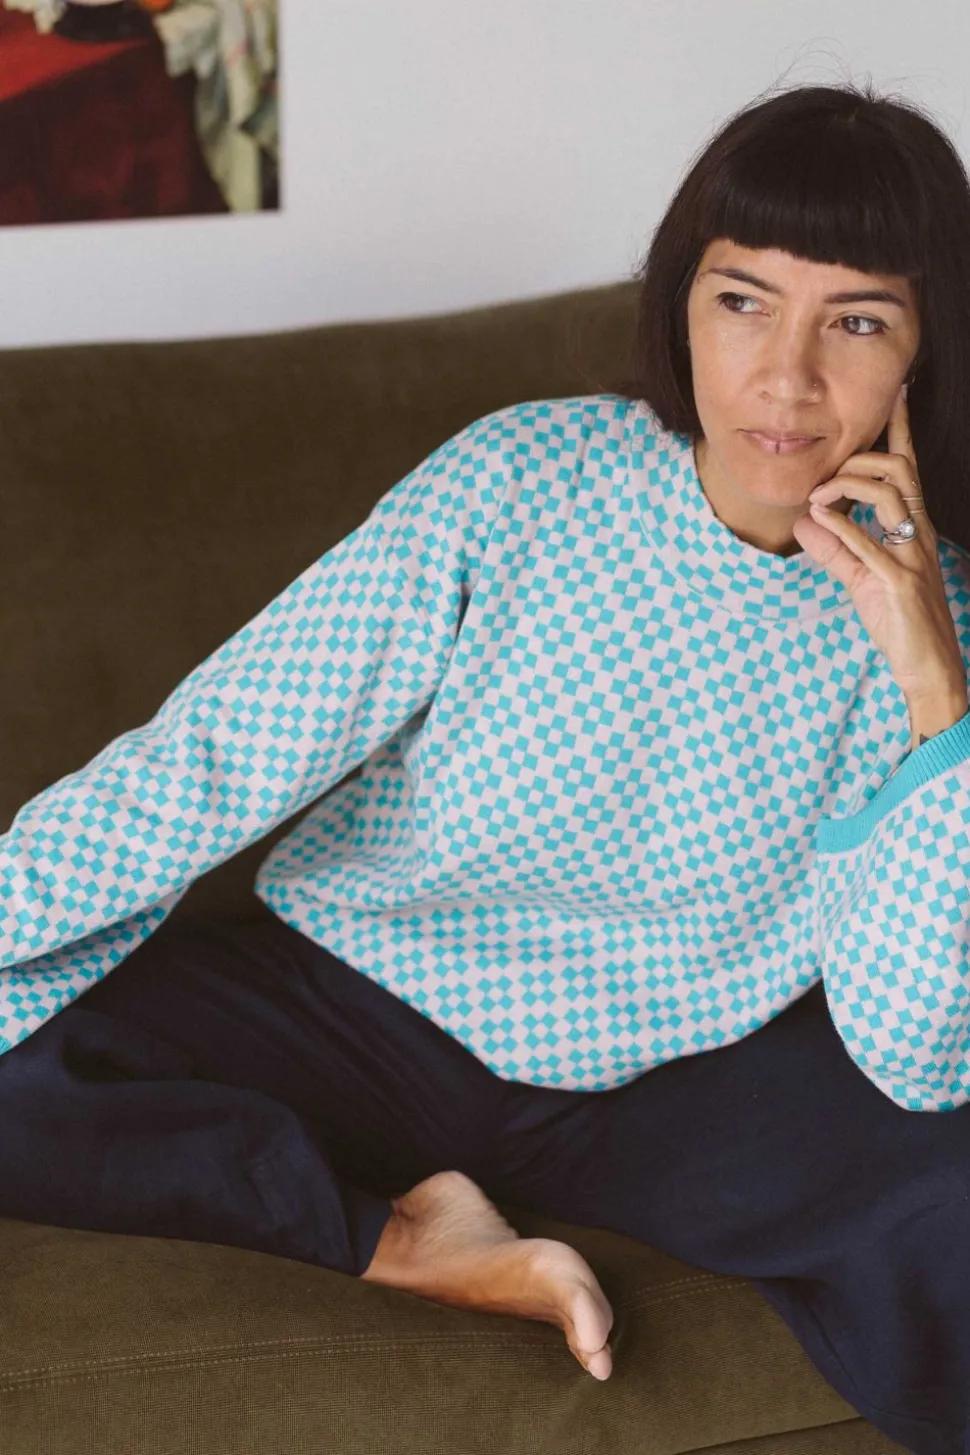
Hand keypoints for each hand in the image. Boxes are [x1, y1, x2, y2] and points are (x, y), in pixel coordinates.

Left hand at [791, 384, 967, 709]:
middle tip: (822, 480)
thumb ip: (836, 551)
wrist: (928, 666)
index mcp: (912, 528)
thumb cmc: (899, 621)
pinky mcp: (899, 584)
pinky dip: (841, 528)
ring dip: (847, 488)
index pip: (907, 469)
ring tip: (817, 500)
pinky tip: (818, 523)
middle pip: (899, 471)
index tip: (895, 393)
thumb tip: (805, 524)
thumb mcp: (861, 580)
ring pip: (890, 496)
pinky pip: (871, 546)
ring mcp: (911, 558)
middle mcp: (917, 535)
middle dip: (859, 460)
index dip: (901, 430)